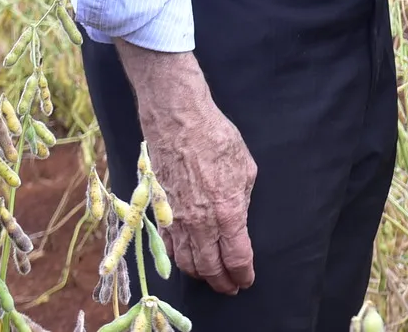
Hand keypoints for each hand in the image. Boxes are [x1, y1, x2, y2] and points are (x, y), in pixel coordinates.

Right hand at [115, 41, 257, 294]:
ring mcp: (177, 219)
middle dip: (223, 283)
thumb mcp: (245, 167)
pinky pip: (170, 247)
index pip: (236, 257)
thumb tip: (238, 217)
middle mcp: (201, 223)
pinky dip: (181, 260)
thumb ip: (243, 198)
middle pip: (211, 268)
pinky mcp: (160, 212)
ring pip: (188, 263)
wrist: (178, 120)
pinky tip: (189, 260)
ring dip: (202, 275)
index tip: (247, 279)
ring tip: (212, 277)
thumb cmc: (216, 137)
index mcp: (228, 212)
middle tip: (231, 287)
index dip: (243, 274)